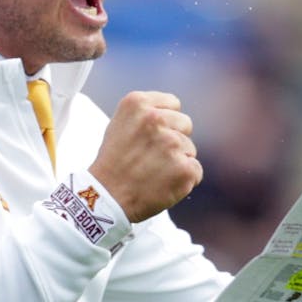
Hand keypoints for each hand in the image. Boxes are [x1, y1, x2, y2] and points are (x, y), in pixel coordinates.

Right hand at [89, 91, 202, 222]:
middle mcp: (156, 119)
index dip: (165, 122)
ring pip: (190, 149)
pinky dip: (184, 180)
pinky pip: (195, 170)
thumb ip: (146, 113)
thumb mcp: (120, 124)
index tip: (151, 136)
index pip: (173, 104)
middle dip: (174, 139)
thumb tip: (172, 114)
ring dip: (177, 161)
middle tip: (151, 156)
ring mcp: (172, 144)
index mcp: (138, 104)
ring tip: (152, 172)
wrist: (106, 197)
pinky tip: (163, 184)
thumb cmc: (114, 162)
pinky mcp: (185, 168)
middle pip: (185, 124)